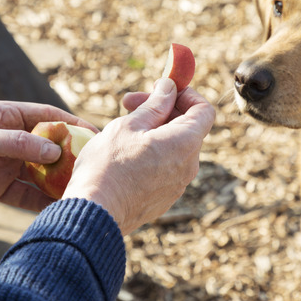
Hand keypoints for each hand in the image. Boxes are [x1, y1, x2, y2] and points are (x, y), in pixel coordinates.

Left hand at [0, 101, 93, 211]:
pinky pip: (23, 193)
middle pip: (46, 146)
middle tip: (92, 169)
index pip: (46, 117)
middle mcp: (6, 138)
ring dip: (55, 181)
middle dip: (68, 157)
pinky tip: (56, 207)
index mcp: (3, 116)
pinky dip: (39, 200)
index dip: (71, 124)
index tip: (94, 135)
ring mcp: (2, 163)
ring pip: (38, 171)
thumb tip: (55, 151)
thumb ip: (17, 145)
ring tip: (78, 191)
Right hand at [64, 78, 214, 234]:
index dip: (186, 95)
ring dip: (155, 132)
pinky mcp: (164, 199)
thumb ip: (155, 104)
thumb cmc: (109, 165)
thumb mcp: (130, 125)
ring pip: (174, 148)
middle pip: (187, 128)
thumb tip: (170, 88)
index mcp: (185, 142)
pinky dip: (152, 154)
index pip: (204, 110)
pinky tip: (124, 155)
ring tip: (122, 129)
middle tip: (128, 104)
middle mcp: (189, 165)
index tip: (162, 90)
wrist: (95, 213)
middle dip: (162, 110)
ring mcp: (178, 185)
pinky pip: (165, 168)